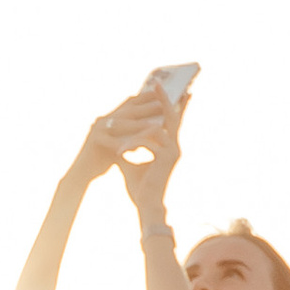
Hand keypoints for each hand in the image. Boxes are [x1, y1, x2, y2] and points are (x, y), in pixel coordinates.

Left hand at [88, 87, 180, 217]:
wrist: (145, 206)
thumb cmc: (139, 187)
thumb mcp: (129, 161)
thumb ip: (126, 147)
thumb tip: (113, 136)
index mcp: (168, 146)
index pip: (173, 121)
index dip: (174, 105)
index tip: (176, 90)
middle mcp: (174, 147)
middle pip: (171, 117)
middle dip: (163, 99)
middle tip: (157, 83)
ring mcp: (172, 152)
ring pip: (152, 130)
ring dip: (130, 134)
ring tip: (113, 135)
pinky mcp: (166, 158)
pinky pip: (146, 142)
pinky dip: (130, 145)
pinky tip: (118, 154)